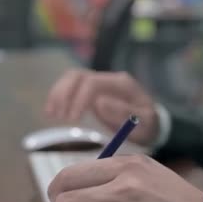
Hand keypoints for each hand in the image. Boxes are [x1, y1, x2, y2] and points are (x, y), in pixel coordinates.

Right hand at [44, 69, 159, 145]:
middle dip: (63, 94)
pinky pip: (70, 89)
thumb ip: (124, 113)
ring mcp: (98, 85)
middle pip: (78, 76)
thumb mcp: (144, 122)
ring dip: (57, 94)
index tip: (71, 120)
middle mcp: (107, 80)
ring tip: (50, 114)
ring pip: (71, 79)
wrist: (151, 125)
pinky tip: (51, 112)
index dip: (79, 99)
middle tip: (56, 116)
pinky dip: (58, 98)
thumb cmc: (148, 125)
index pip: (93, 83)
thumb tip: (99, 103)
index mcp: (121, 84)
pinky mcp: (90, 94)